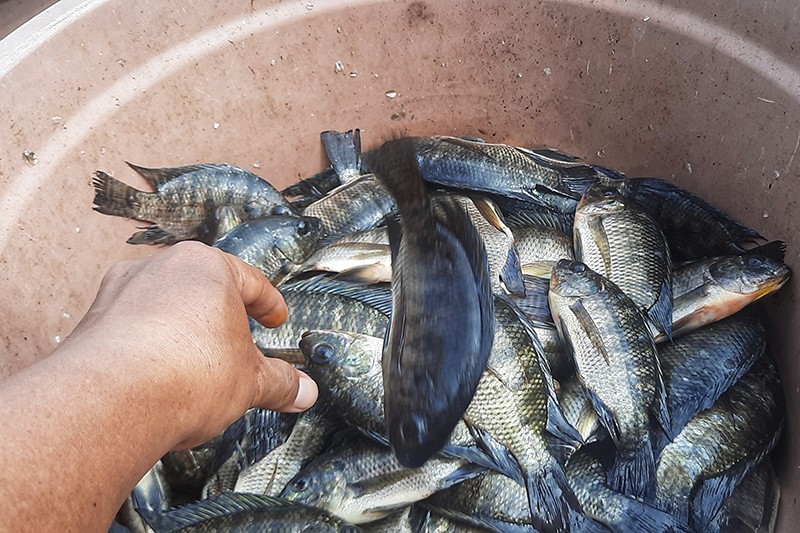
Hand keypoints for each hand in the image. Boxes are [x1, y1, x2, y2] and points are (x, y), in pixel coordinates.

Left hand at [63, 241, 317, 448]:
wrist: (110, 401)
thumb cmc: (185, 373)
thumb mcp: (251, 381)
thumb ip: (280, 383)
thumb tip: (304, 392)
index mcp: (208, 267)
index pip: (250, 281)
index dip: (268, 304)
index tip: (274, 318)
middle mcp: (161, 268)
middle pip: (203, 289)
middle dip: (222, 317)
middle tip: (237, 342)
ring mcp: (121, 292)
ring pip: (164, 306)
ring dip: (183, 331)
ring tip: (195, 364)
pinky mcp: (93, 321)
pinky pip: (133, 328)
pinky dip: (150, 346)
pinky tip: (159, 376)